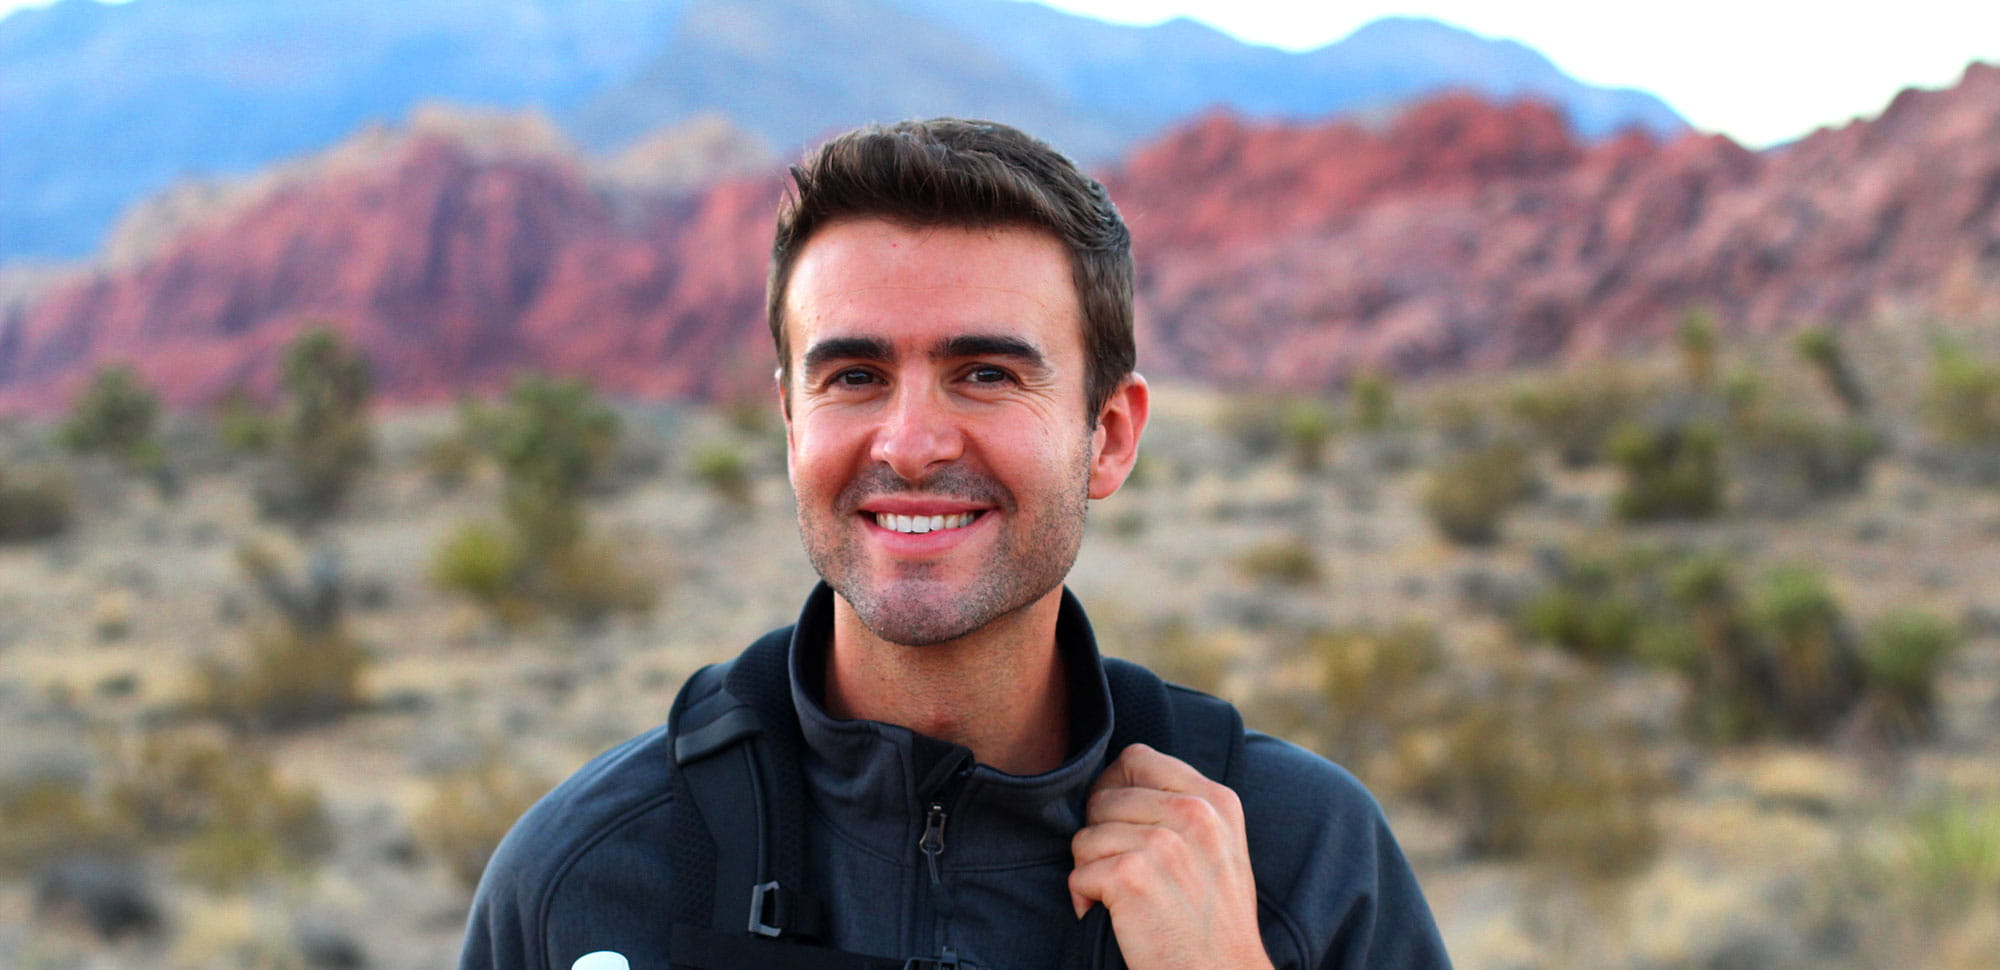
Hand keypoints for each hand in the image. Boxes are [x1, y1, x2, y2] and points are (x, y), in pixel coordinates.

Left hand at [1068, 743, 1274, 969]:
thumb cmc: (1214, 922)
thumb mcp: (1219, 848)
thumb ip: (1182, 807)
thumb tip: (1117, 780)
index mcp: (1216, 800)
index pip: (1138, 758)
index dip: (1113, 787)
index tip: (1118, 823)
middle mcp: (1194, 814)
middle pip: (1104, 798)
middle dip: (1101, 837)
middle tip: (1127, 874)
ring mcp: (1163, 844)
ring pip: (1085, 837)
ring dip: (1092, 872)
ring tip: (1126, 900)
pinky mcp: (1132, 877)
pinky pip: (1078, 874)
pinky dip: (1086, 901)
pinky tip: (1114, 918)